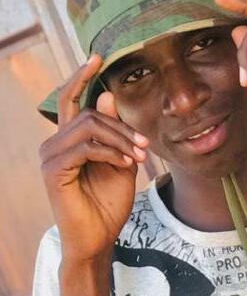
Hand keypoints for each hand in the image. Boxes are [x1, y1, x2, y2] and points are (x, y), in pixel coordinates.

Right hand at [39, 55, 149, 262]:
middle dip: (122, 128)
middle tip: (145, 147)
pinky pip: (85, 148)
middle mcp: (54, 144)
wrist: (99, 238)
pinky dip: (110, 153)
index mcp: (69, 140)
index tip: (97, 57)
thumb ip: (115, 133)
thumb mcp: (120, 163)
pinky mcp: (54, 171)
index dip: (81, 76)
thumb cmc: (108, 204)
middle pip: (89, 114)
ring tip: (139, 158)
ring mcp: (51, 157)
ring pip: (88, 127)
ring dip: (120, 140)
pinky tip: (126, 165)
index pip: (70, 100)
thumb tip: (108, 95)